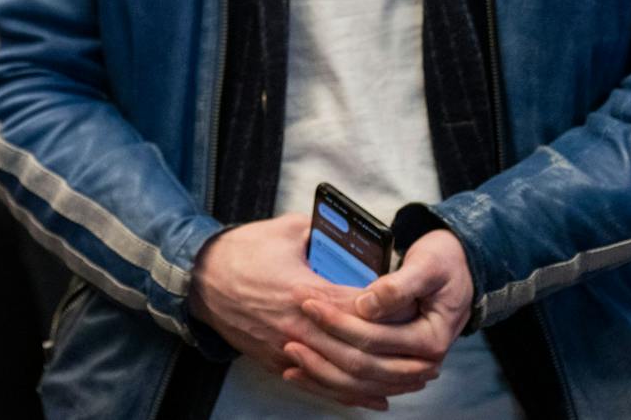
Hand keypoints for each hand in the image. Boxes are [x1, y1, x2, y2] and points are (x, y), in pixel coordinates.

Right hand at [188, 213, 430, 409]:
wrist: (199, 279)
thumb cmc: (241, 251)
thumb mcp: (286, 231)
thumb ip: (324, 234)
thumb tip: (352, 236)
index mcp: (307, 291)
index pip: (365, 310)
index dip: (396, 314)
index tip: (420, 311)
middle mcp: (301, 327)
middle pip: (361, 351)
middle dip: (400, 357)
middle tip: (431, 357)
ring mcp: (288, 349)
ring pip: (345, 376)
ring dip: (384, 382)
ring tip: (414, 379)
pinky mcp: (277, 362)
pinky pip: (321, 387)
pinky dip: (352, 397)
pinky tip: (376, 399)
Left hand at [292, 229, 473, 406]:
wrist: (458, 272)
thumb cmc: (442, 263)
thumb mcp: (426, 267)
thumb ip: (397, 286)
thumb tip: (365, 304)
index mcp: (429, 339)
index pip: (374, 338)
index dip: (338, 322)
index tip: (307, 303)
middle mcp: (420, 362)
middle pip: (363, 366)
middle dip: (323, 349)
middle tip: (288, 331)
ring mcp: (406, 368)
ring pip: (358, 384)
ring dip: (322, 372)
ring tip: (289, 355)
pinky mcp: (393, 367)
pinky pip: (359, 385)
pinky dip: (331, 380)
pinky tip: (304, 372)